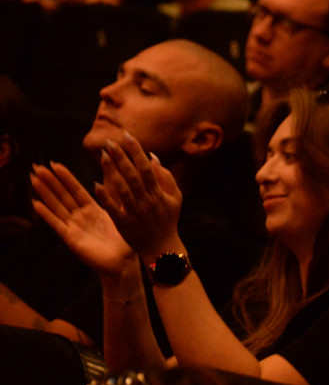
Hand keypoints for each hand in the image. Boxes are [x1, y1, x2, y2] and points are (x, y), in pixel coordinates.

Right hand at [30, 162, 134, 275]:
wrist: (122, 263)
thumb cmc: (124, 241)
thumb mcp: (120, 214)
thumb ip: (115, 197)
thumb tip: (118, 181)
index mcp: (93, 210)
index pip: (76, 190)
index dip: (65, 178)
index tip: (55, 164)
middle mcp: (81, 217)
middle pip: (63, 196)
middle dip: (50, 181)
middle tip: (36, 166)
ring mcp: (74, 227)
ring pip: (57, 206)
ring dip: (45, 193)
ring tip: (33, 179)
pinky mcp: (71, 239)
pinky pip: (56, 224)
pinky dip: (46, 214)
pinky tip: (36, 204)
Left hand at [95, 132, 183, 261]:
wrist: (162, 248)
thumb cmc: (168, 220)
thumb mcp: (175, 198)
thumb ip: (166, 177)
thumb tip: (153, 157)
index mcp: (158, 193)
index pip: (146, 167)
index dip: (136, 151)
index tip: (127, 136)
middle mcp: (146, 201)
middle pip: (133, 175)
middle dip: (121, 157)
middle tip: (110, 142)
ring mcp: (135, 212)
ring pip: (123, 188)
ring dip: (112, 172)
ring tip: (102, 156)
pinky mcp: (124, 223)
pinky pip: (113, 208)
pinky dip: (105, 197)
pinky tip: (95, 184)